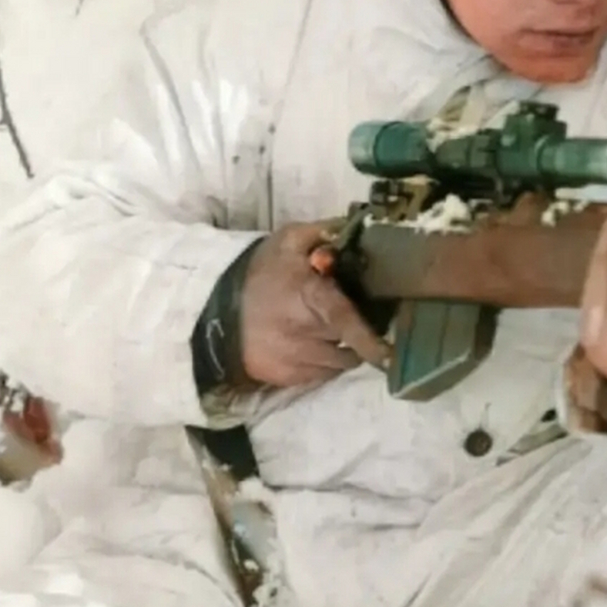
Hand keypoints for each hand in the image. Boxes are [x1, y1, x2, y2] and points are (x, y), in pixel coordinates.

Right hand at [238, 222, 390, 388]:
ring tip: (330, 331)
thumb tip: (357, 227)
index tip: (390, 355)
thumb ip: (325, 233)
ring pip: (338, 364)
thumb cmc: (260, 273)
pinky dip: (324, 364)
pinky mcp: (286, 379)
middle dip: (359, 334)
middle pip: (351, 345)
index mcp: (311, 299)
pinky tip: (312, 344)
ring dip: (342, 350)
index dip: (371, 341)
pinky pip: (320, 376)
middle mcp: (306, 335)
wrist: (216, 310)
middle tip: (352, 318)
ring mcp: (295, 362)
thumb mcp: (289, 241)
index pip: (347, 323)